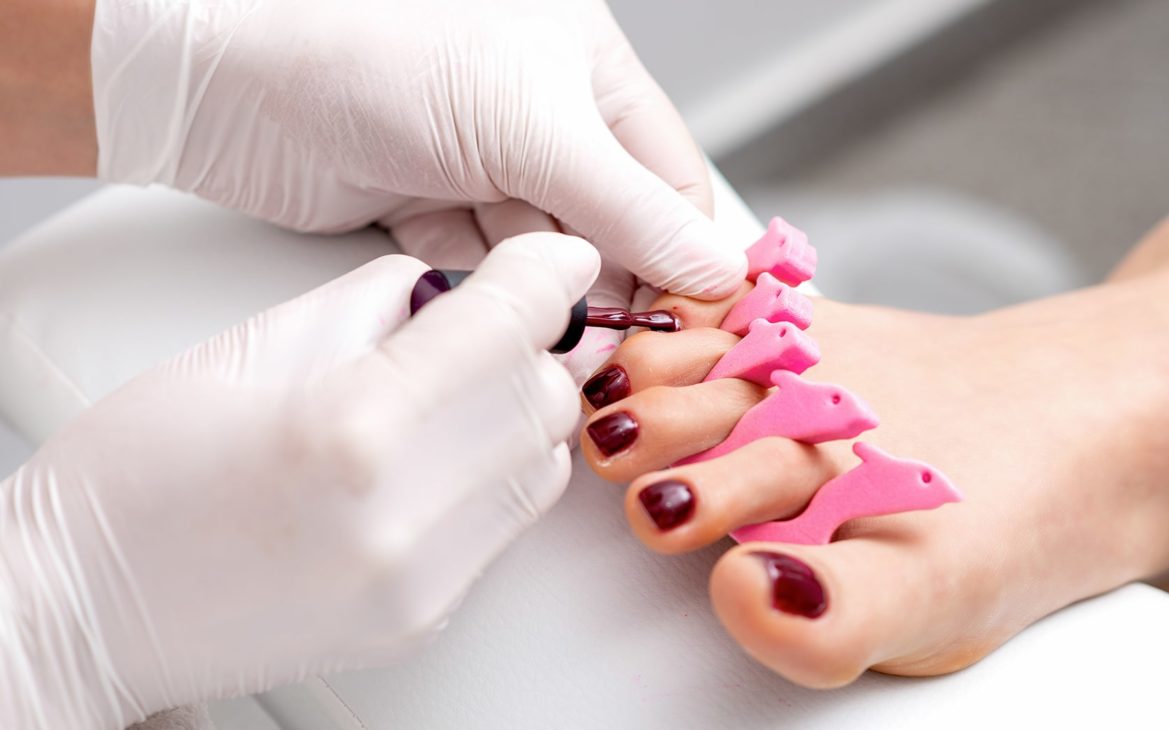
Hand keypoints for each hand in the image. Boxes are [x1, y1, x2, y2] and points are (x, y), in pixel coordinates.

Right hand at [0, 234, 597, 727]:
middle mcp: (402, 515)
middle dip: (530, 348)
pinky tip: (433, 459)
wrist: (91, 604)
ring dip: (517, 414)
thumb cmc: (142, 469)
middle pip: (544, 400)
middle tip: (485, 325)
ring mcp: (420, 582)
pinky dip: (492, 476)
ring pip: (542, 467)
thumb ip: (376, 303)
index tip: (556, 258)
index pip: (507, 328)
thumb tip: (462, 283)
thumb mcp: (251, 345)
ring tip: (452, 393)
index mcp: (353, 424)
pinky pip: (505, 526)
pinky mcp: (423, 619)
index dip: (547, 277)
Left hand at [90, 0, 743, 298]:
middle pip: (609, 227)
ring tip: (549, 333)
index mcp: (586, 69)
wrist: (234, 84)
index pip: (667, 178)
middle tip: (621, 349)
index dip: (685, 252)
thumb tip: (715, 268)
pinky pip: (482, 271)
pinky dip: (483, 295)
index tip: (693, 323)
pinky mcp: (429, 210)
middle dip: (609, 284)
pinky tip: (486, 312)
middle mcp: (541, 117)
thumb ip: (632, 209)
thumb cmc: (380, 56)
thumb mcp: (534, 132)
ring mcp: (483, 165)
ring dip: (544, 298)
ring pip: (544, 258)